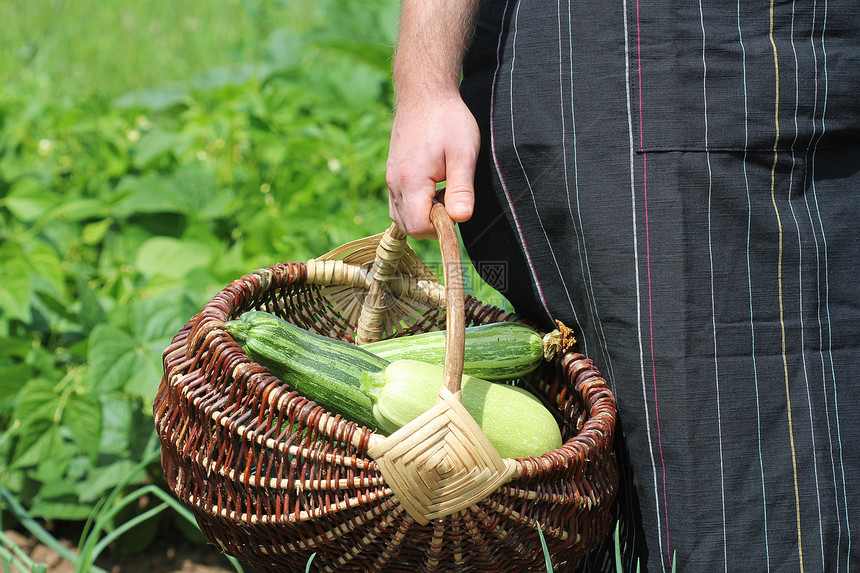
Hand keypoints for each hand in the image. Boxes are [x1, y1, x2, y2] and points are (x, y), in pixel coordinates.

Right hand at [386, 93, 479, 238]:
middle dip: (431, 224)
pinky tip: (432, 188)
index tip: (456, 208)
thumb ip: (462, 189)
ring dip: (423, 215)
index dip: (440, 227)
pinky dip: (414, 206)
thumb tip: (461, 218)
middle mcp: (394, 183)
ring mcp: (390, 179)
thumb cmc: (448, 119)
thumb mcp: (464, 153)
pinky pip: (398, 204)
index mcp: (411, 181)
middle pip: (408, 226)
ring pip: (401, 217)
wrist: (424, 93)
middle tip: (451, 199)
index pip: (418, 227)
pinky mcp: (391, 174)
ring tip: (442, 193)